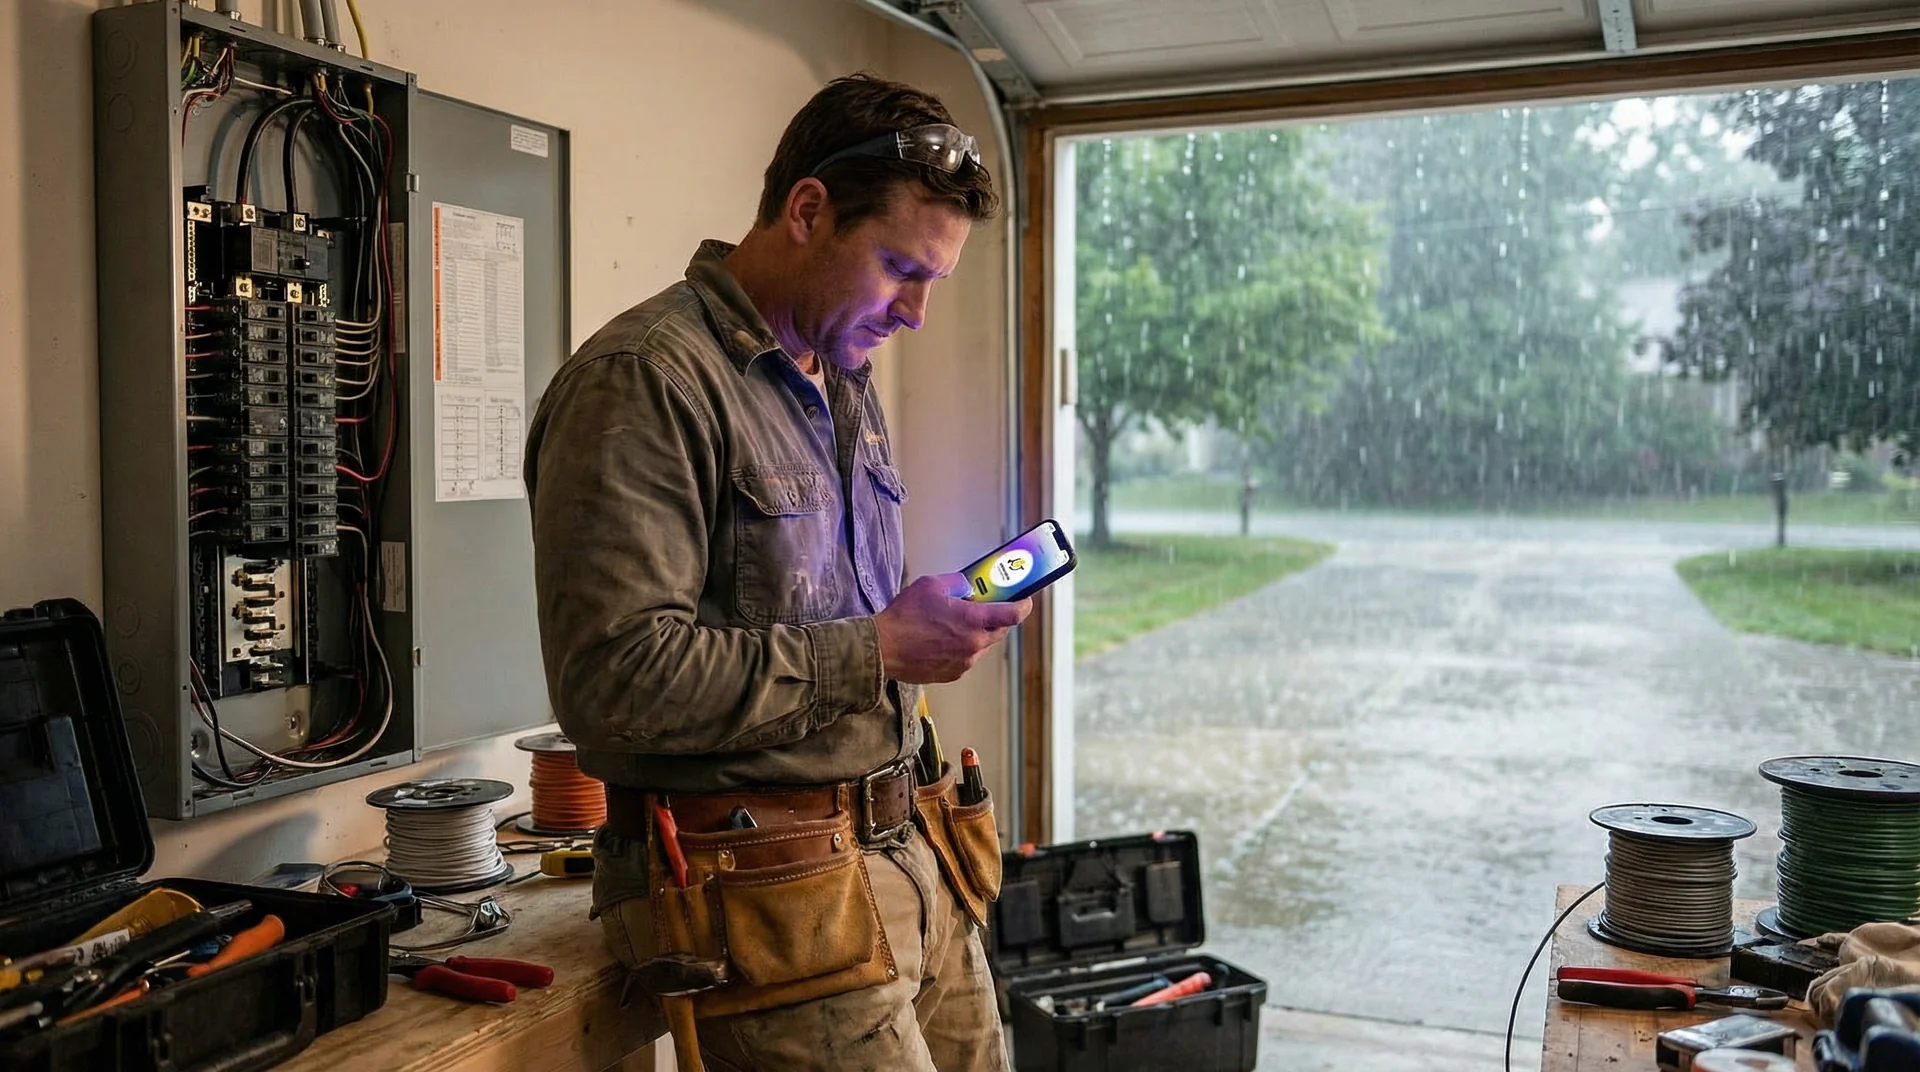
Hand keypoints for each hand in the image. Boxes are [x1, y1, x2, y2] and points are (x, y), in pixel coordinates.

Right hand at [875, 574, 1031, 683]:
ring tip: (957, 622)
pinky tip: (945, 638)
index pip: (1013, 615)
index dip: (1023, 605)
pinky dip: (964, 647)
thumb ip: (958, 582)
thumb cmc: (904, 618)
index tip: (1025, 600)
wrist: (883, 649)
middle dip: (998, 618)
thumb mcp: (932, 585)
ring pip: (983, 645)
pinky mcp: (954, 673)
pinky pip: (969, 657)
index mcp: (973, 620)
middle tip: (988, 606)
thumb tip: (970, 585)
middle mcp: (974, 644)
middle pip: (1001, 630)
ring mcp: (965, 661)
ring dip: (978, 633)